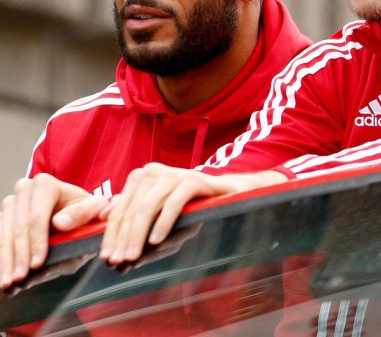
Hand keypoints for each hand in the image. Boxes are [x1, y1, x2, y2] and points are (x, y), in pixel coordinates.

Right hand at [0, 174, 106, 288]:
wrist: (75, 215)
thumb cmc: (86, 213)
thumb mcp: (94, 210)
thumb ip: (82, 214)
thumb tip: (59, 223)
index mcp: (46, 185)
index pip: (36, 217)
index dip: (35, 242)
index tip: (37, 264)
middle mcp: (24, 189)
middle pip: (17, 227)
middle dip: (18, 256)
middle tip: (19, 280)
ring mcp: (11, 203)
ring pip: (3, 234)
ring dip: (5, 260)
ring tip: (9, 283)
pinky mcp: (4, 217)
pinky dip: (1, 259)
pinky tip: (3, 276)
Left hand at [99, 163, 285, 264]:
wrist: (226, 194)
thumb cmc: (188, 206)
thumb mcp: (157, 212)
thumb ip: (131, 214)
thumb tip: (102, 217)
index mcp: (140, 177)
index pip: (120, 210)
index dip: (111, 235)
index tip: (106, 259)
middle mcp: (153, 171)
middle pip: (131, 210)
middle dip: (122, 239)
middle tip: (117, 262)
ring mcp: (174, 173)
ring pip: (148, 207)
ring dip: (138, 235)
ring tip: (132, 257)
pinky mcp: (193, 179)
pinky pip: (173, 204)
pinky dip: (163, 223)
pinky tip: (156, 241)